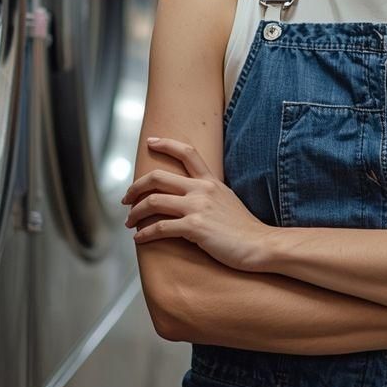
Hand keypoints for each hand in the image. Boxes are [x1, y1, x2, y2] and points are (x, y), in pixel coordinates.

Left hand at [121, 137, 274, 271]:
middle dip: (135, 187)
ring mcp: (198, 207)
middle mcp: (202, 189)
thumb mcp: (227, 200)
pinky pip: (160, 228)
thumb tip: (191, 197)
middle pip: (158, 177)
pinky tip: (139, 239)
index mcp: (210, 181)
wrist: (260, 244)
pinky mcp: (195, 227)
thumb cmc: (244, 228)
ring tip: (129, 222)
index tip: (150, 141)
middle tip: (126, 198)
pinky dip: (144, 234)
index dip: (165, 144)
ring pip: (153, 202)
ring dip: (134, 213)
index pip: (187, 152)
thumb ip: (210, 194)